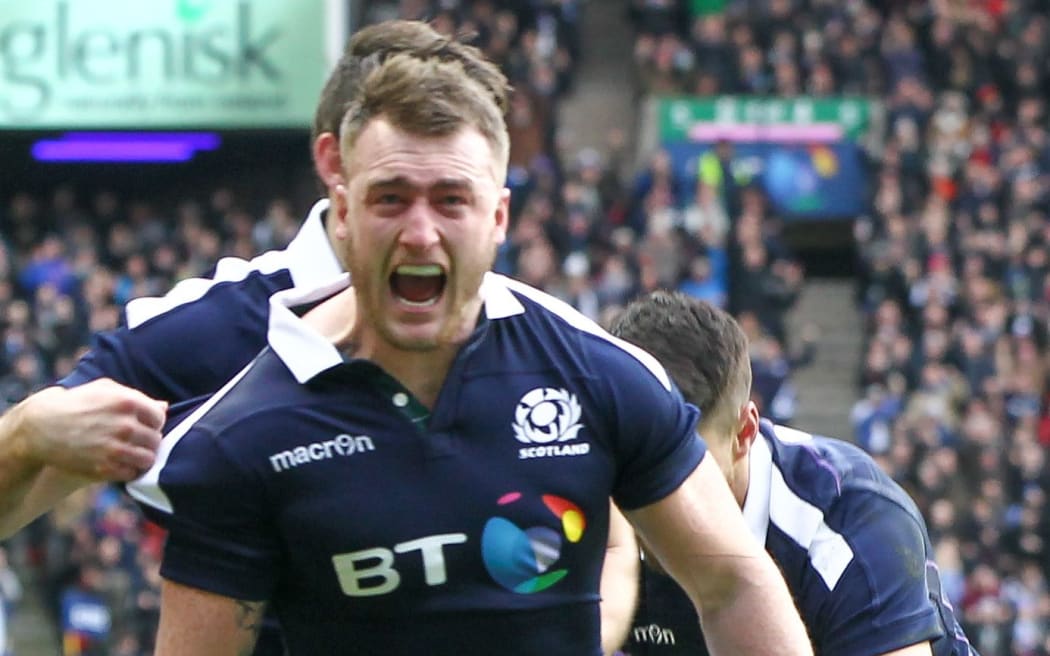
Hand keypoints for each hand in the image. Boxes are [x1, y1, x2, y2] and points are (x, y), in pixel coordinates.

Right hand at [14, 379, 166, 480]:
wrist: (42, 427)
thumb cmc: (77, 403)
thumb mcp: (105, 390)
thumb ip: (137, 397)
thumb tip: (165, 407)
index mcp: (127, 402)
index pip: (160, 418)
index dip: (152, 422)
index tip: (143, 425)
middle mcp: (124, 425)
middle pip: (156, 439)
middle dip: (148, 441)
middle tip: (136, 441)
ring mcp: (114, 448)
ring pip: (148, 459)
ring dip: (142, 457)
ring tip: (131, 454)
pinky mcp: (104, 467)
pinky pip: (131, 473)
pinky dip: (128, 470)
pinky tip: (120, 463)